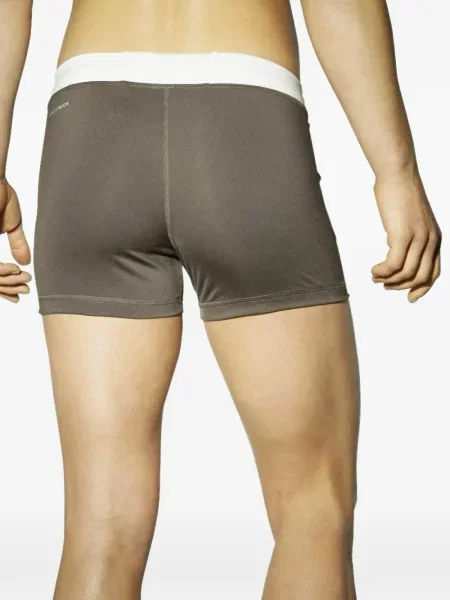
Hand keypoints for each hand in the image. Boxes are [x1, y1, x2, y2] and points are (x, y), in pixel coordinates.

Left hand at [0, 177, 31, 302]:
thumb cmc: (0, 192)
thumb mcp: (11, 224)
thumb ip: (17, 243)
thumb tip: (26, 261)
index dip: (4, 282)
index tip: (17, 293)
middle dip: (4, 287)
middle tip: (18, 297)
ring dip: (3, 280)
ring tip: (18, 287)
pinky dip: (0, 269)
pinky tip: (12, 273)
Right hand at [371, 165, 440, 302]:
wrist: (398, 174)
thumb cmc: (400, 193)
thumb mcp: (410, 220)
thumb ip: (408, 235)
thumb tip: (394, 247)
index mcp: (434, 238)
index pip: (434, 272)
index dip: (422, 288)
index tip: (409, 297)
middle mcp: (431, 240)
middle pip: (420, 277)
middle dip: (401, 286)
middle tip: (384, 285)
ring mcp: (419, 238)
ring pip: (406, 273)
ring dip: (388, 280)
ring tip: (375, 276)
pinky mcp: (403, 235)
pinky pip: (394, 265)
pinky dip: (382, 272)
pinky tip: (374, 269)